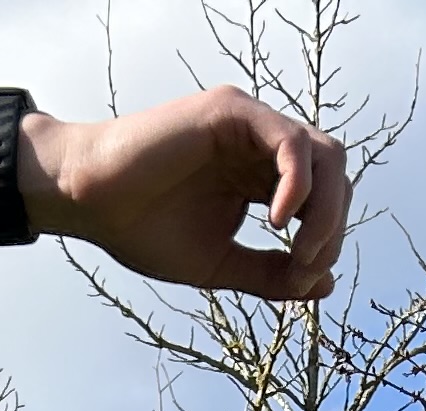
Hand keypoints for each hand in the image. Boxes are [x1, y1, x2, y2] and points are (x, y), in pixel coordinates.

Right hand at [27, 90, 346, 301]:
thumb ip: (271, 274)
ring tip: (301, 249)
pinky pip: (291, 141)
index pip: (324, 200)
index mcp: (260, 177)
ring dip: (326, 208)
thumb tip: (326, 284)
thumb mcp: (219, 264)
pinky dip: (299, 182)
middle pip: (335, 176)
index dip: (327, 242)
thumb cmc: (142, 228)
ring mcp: (249, 124)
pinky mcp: (232, 111)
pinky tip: (281, 221)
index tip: (304, 280)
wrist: (90, 202)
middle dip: (332, 228)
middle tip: (308, 266)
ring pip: (324, 155)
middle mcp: (260, 146)